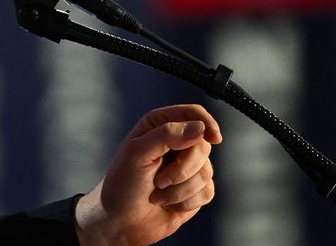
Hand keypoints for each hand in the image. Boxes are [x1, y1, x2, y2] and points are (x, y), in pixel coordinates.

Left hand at [74, 104, 221, 244]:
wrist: (121, 221)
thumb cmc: (122, 184)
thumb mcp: (137, 153)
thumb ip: (167, 136)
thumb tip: (199, 128)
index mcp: (159, 125)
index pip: (193, 114)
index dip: (207, 123)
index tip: (214, 138)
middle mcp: (176, 143)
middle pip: (203, 145)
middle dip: (183, 168)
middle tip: (159, 180)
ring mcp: (187, 167)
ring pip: (206, 171)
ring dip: (180, 189)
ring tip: (157, 193)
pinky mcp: (195, 190)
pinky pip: (207, 191)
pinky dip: (187, 201)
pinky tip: (168, 204)